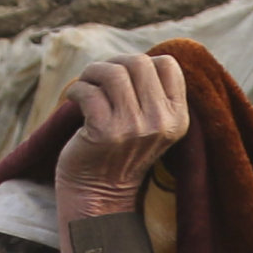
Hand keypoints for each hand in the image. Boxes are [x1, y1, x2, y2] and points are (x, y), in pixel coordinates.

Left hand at [55, 53, 188, 217]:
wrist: (99, 195)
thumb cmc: (120, 152)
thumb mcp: (150, 124)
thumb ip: (151, 93)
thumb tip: (134, 56)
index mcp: (178, 118)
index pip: (168, 65)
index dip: (143, 64)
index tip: (125, 79)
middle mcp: (160, 123)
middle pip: (139, 62)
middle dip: (113, 64)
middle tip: (99, 80)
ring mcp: (134, 128)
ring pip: (113, 72)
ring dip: (92, 73)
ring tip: (86, 85)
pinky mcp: (105, 132)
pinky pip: (88, 91)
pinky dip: (76, 90)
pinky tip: (74, 100)